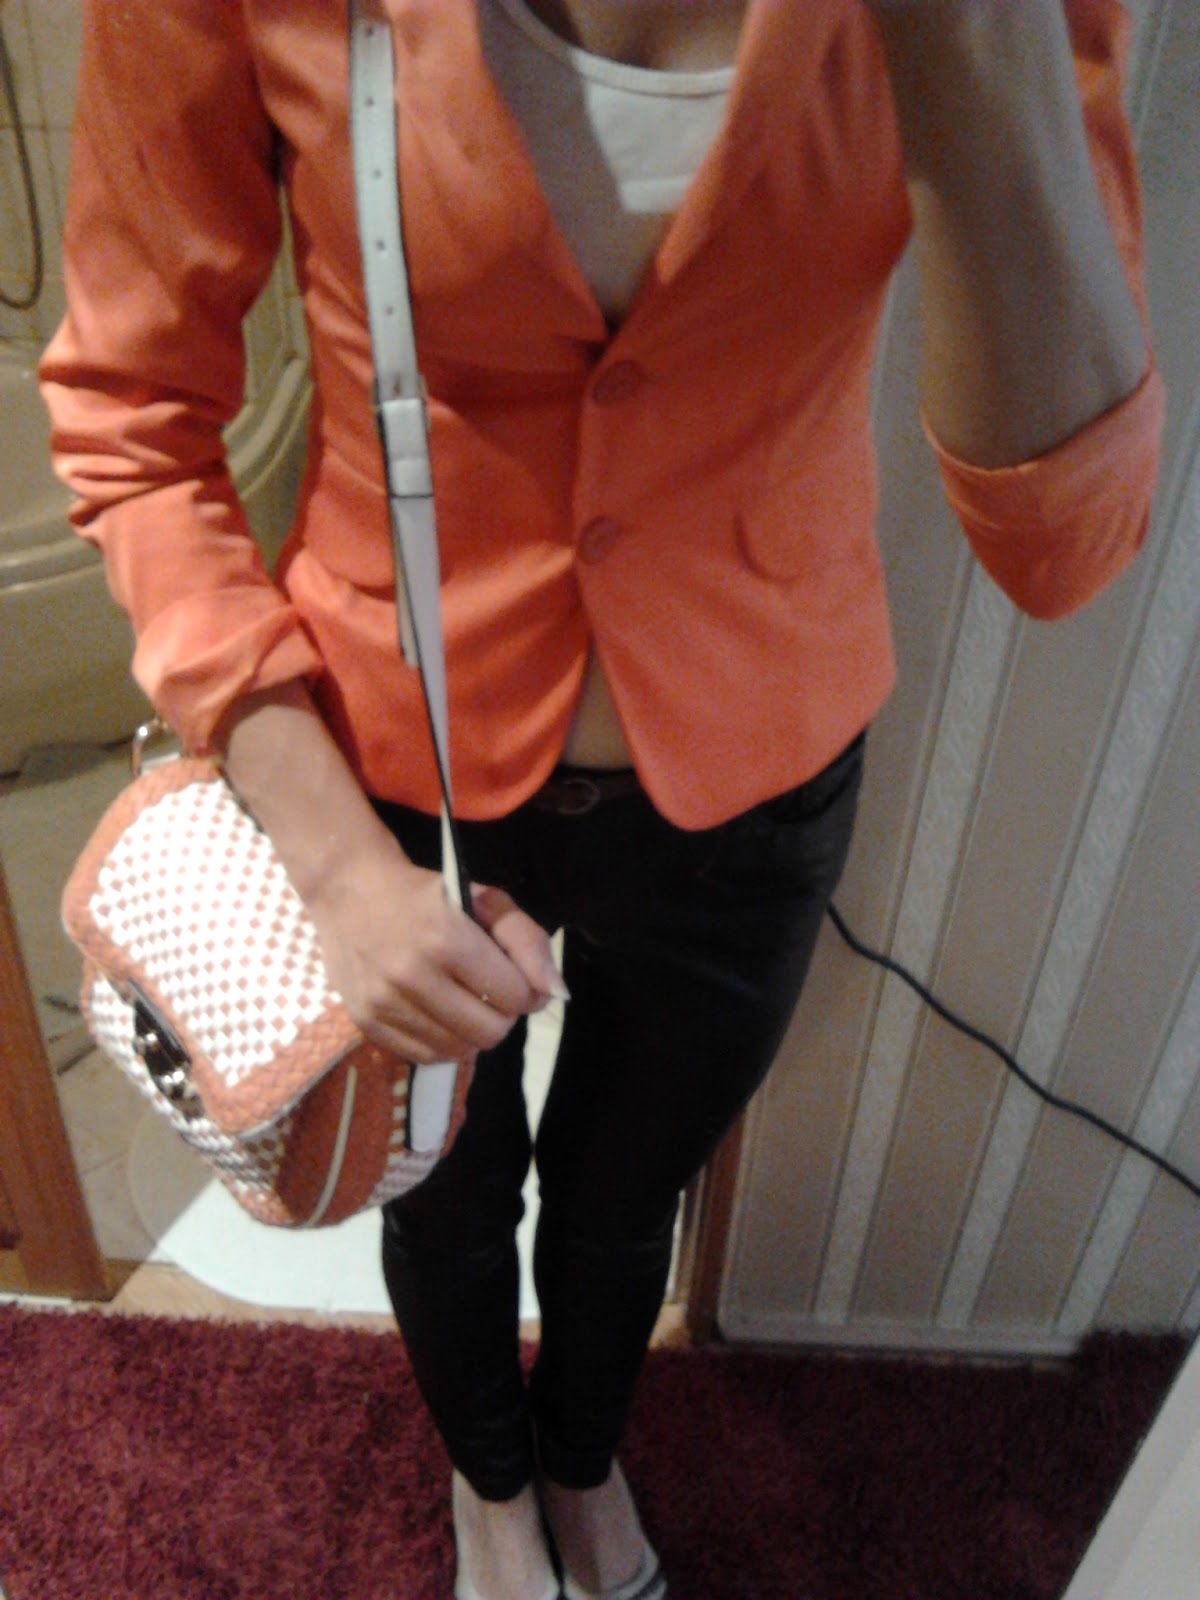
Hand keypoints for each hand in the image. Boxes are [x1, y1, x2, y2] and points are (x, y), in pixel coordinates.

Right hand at [307, 839, 564, 1064]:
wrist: (348, 890)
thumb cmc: (425, 894)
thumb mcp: (483, 899)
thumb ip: (526, 940)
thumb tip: (554, 993)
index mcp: (446, 938)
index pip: (515, 996)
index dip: (525, 990)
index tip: (513, 976)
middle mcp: (412, 974)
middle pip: (490, 1032)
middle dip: (502, 1015)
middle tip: (491, 993)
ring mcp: (384, 1002)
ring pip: (459, 1050)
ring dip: (472, 1031)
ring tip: (464, 1002)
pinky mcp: (366, 1022)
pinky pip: (425, 1057)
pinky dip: (442, 1043)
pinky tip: (439, 1015)